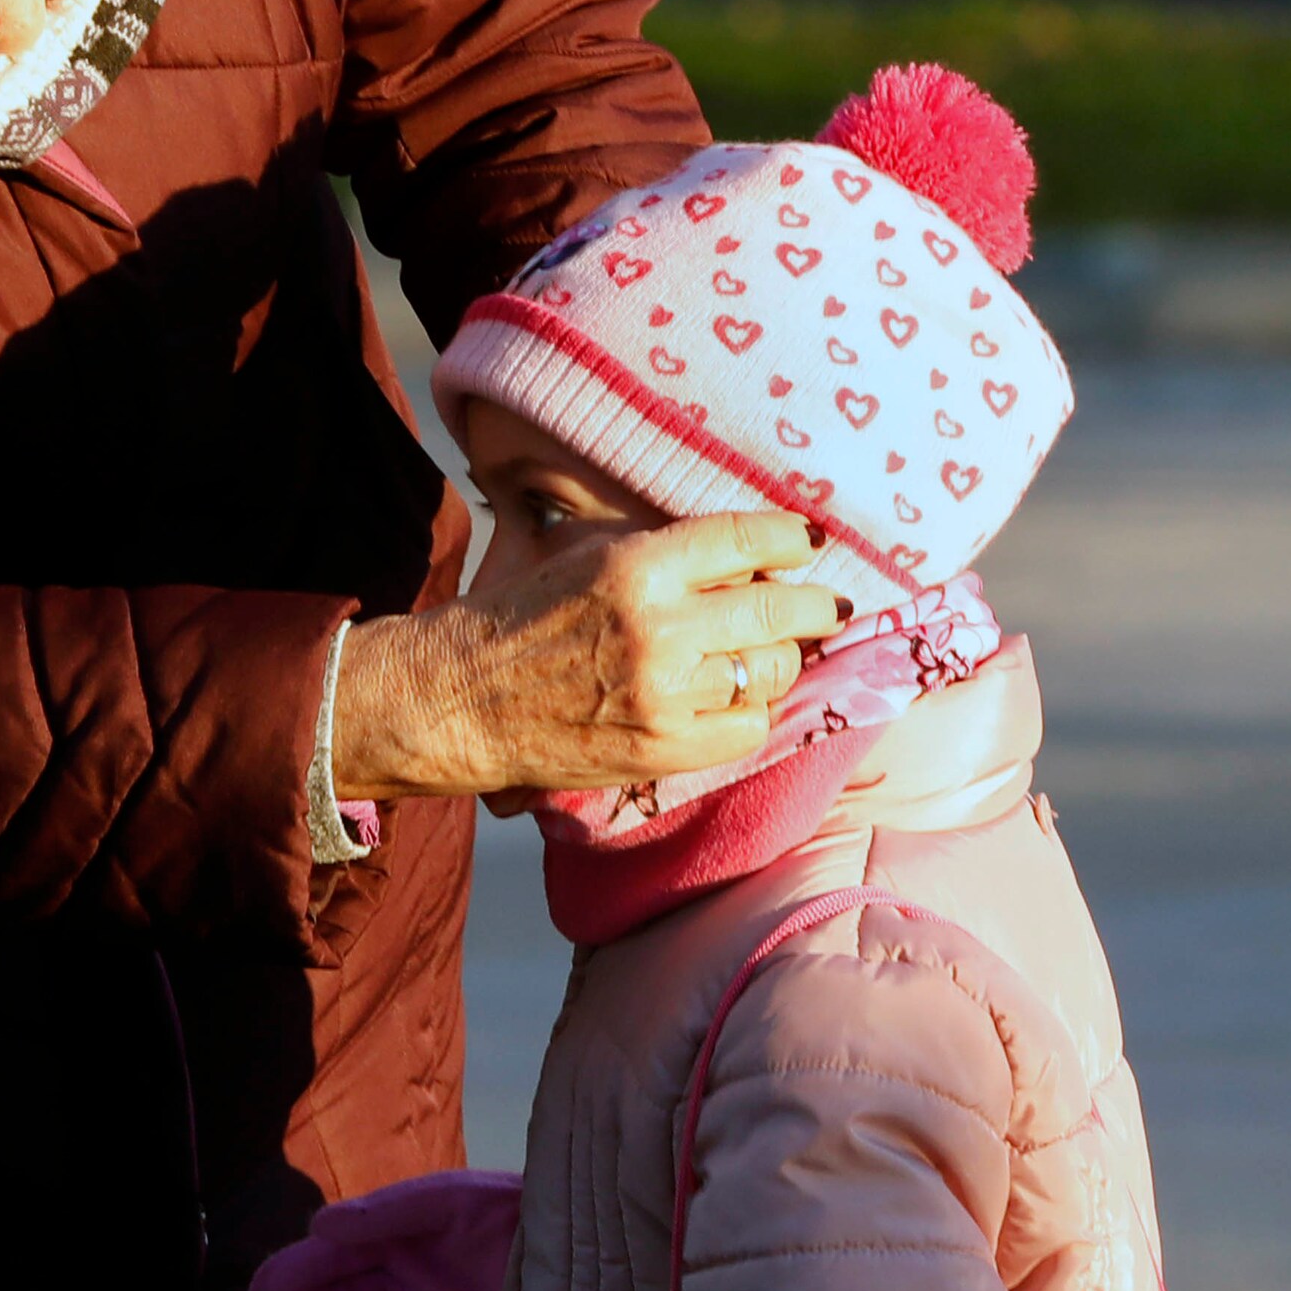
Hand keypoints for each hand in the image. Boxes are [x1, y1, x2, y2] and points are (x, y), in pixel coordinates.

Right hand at [331, 514, 848, 801]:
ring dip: (780, 659)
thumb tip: (746, 551)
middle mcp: (661, 627)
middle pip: (779, 610)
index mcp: (637, 565)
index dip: (793, 540)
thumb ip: (664, 551)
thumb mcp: (585, 554)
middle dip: (817, 605)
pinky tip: (735, 698)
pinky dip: (753, 711)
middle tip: (830, 605)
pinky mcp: (666, 749)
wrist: (459, 700)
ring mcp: (668, 694)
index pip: (748, 540)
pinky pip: (751, 727)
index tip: (810, 543)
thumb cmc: (518, 618)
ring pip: (773, 670)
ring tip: (769, 652)